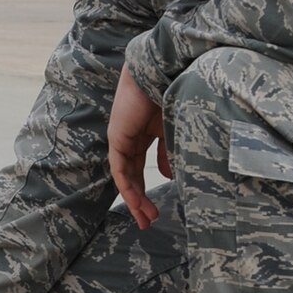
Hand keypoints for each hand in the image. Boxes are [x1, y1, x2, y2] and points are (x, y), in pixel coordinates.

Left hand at [107, 65, 171, 230]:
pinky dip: (128, 186)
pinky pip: (119, 168)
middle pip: (133, 175)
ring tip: (146, 218)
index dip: (149, 189)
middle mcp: (131, 136)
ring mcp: (122, 137)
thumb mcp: (174, 130)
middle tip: (148, 222)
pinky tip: (137, 202)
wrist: (163, 71)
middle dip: (140, 200)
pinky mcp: (117, 137)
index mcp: (145, 132)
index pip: (143, 166)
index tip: (157, 210)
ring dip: (135, 198)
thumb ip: (169, 153)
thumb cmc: (173, 93)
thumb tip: (169, 176)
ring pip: (125, 176)